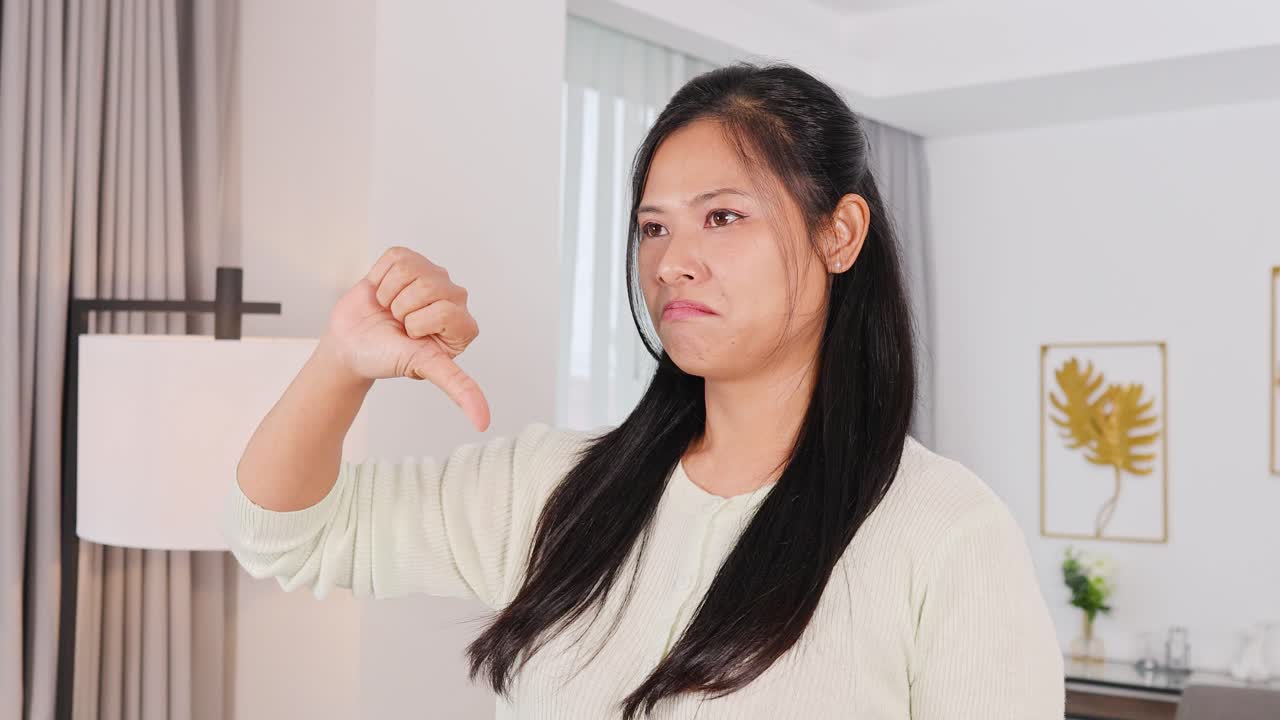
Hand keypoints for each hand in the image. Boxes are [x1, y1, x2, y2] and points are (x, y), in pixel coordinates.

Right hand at [321, 246, 489, 430]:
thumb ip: (458, 387)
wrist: (351, 345)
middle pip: (428, 286)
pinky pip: (395, 258)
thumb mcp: (425, 367)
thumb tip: (483, 423)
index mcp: (464, 324)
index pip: (445, 310)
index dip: (417, 324)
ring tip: (390, 309)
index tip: (411, 337)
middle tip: (398, 323)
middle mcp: (454, 298)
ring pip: (410, 269)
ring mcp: (431, 276)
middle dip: (402, 308)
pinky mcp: (408, 261)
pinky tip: (383, 293)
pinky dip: (380, 277)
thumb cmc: (386, 357)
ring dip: (390, 293)